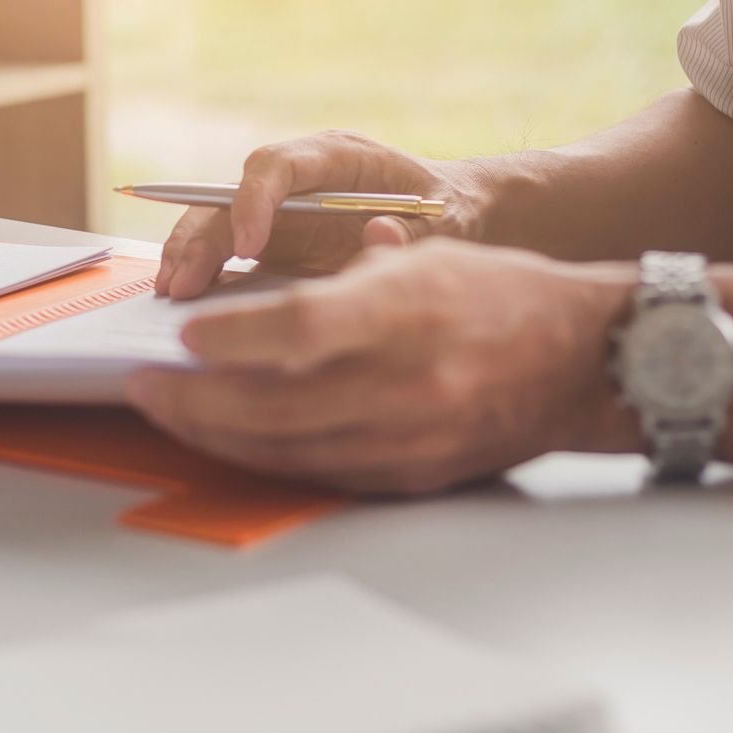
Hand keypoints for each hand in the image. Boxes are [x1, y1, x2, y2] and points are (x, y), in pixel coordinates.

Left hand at [127, 239, 634, 494]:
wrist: (587, 362)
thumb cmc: (502, 297)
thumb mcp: (426, 258)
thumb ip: (343, 276)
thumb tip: (261, 296)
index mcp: (409, 313)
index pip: (301, 328)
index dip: (234, 339)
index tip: (186, 338)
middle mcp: (408, 381)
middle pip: (275, 403)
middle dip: (194, 400)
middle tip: (144, 387)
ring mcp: (409, 437)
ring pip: (286, 448)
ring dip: (215, 435)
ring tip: (170, 413)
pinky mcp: (410, 474)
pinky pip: (317, 472)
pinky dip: (262, 456)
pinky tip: (228, 439)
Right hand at [155, 131, 489, 298]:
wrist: (450, 217)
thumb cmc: (448, 214)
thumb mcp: (443, 222)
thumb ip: (413, 230)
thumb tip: (382, 238)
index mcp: (335, 156)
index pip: (277, 164)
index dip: (254, 199)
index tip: (249, 245)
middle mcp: (294, 178)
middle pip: (228, 195)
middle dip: (200, 237)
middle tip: (181, 283)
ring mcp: (275, 210)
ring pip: (213, 223)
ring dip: (186, 256)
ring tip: (169, 295)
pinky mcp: (268, 243)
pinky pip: (222, 256)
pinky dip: (199, 277)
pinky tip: (182, 306)